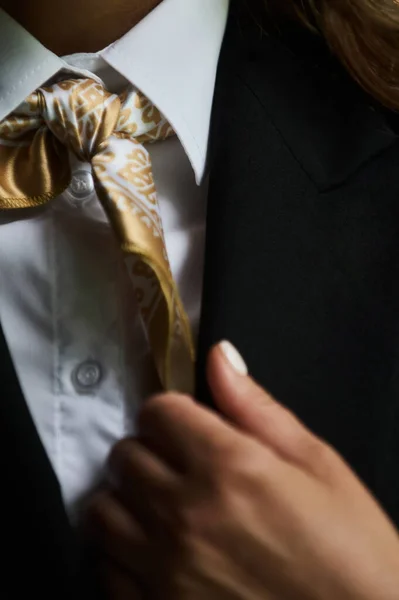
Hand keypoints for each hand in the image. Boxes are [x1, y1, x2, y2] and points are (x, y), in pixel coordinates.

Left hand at [87, 342, 398, 599]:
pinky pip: (105, 568)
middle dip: (149, 449)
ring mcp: (164, 571)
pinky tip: (156, 551)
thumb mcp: (317, 465)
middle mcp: (186, 516)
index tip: (186, 425)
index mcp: (228, 467)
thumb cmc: (350, 549)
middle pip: (124, 454)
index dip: (172, 412)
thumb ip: (256, 407)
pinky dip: (122, 552)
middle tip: (178, 464)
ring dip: (126, 499)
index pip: (157, 412)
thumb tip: (219, 356)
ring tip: (160, 506)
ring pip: (102, 510)